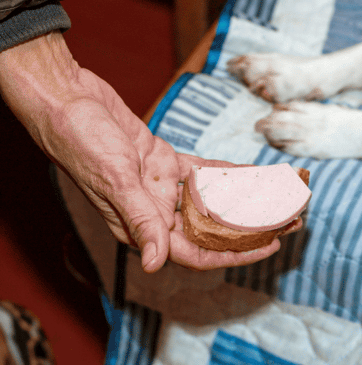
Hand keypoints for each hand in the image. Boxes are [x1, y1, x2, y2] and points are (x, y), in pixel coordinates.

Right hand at [0, 32, 293, 271]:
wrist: (66, 99)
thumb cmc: (81, 141)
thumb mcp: (115, 181)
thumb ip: (140, 220)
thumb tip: (155, 264)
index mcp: (142, 225)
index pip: (197, 252)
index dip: (235, 253)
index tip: (270, 246)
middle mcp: (156, 210)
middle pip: (214, 228)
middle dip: (252, 227)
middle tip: (291, 220)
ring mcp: (160, 186)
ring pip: (214, 200)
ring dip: (246, 200)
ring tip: (282, 197)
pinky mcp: (163, 161)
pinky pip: (204, 172)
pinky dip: (229, 173)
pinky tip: (255, 172)